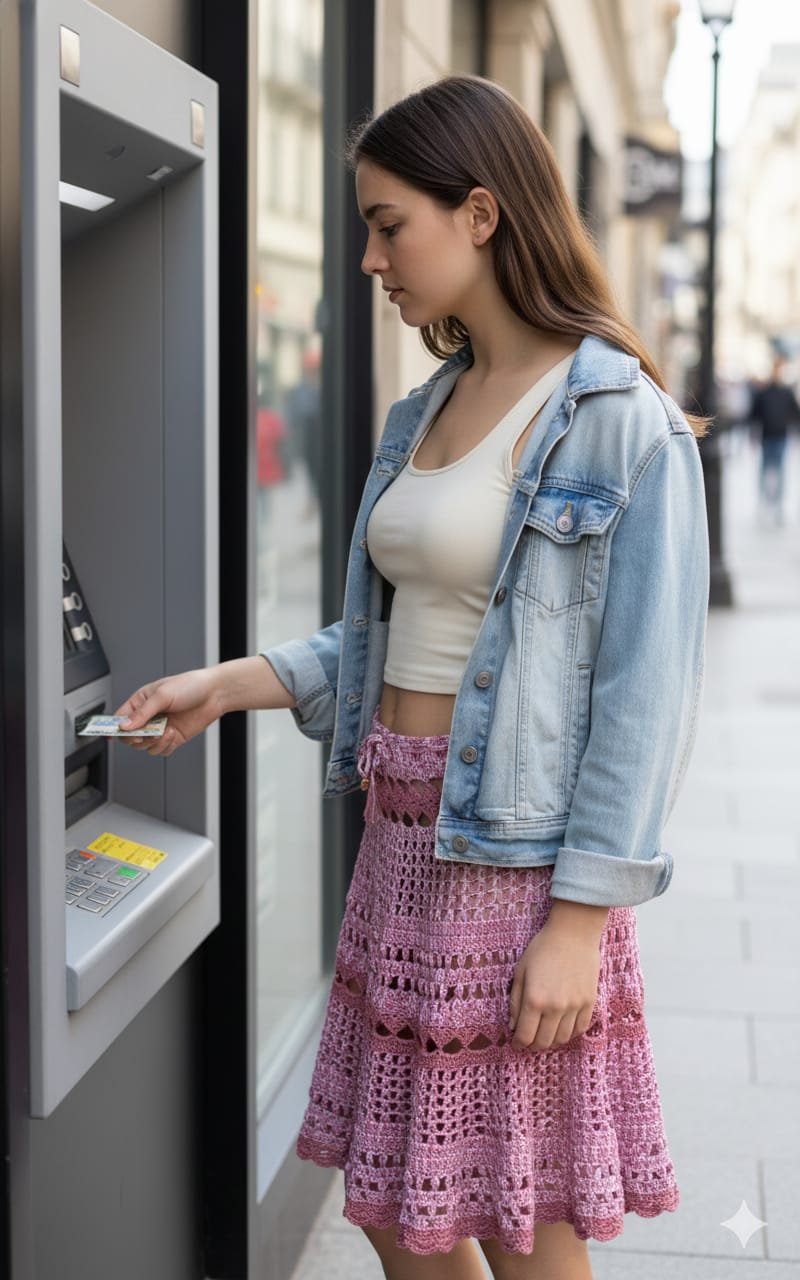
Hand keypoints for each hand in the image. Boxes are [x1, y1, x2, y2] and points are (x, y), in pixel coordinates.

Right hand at [113, 667, 222, 757]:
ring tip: (165, 731)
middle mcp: (148, 717)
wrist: (215, 694)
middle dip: (137, 738)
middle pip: (130, 737)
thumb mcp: (162, 695)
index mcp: (141, 702)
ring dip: (154, 742)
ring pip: (145, 747)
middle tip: (145, 734)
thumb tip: (124, 726)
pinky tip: (173, 734)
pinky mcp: (172, 738)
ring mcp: (160, 729)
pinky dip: (165, 746)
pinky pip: (160, 750)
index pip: (119, 718)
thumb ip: (142, 712)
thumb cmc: (190, 686)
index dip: (114, 728)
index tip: (112, 734)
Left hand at [507, 918, 601, 1051]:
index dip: (518, 1044)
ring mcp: (575, 1006)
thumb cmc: (542, 949)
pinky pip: (580, 1029)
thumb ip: (515, 1001)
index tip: (516, 1044)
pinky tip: (562, 1027)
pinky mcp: (590, 1002)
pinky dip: (570, 1033)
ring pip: (563, 1038)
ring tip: (545, 1035)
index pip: (525, 1035)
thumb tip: (513, 1026)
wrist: (573, 934)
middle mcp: (556, 1007)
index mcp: (535, 999)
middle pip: (544, 1041)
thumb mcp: (521, 971)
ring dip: (551, 1041)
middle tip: (529, 1041)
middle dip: (533, 1046)